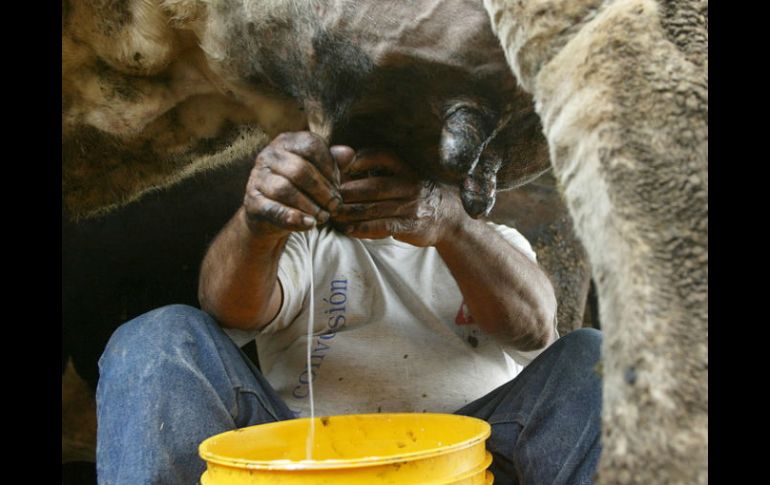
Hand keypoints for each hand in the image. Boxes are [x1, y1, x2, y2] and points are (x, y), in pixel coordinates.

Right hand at [243, 132, 348, 235]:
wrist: (271, 215)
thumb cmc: (300, 188)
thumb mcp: (318, 173)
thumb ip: (333, 162)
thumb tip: (349, 154)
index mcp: (287, 142)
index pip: (312, 146)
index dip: (330, 167)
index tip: (338, 185)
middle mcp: (269, 155)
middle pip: (300, 170)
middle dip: (323, 191)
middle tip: (335, 206)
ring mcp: (257, 178)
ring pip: (285, 189)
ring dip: (310, 206)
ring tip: (323, 216)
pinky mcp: (252, 202)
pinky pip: (273, 210)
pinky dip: (294, 218)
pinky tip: (309, 224)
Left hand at [332, 149, 466, 246]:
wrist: (446, 216)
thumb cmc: (413, 193)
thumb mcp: (401, 173)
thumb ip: (375, 168)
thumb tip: (338, 161)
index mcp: (404, 166)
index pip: (378, 156)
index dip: (355, 161)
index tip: (334, 168)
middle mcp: (409, 183)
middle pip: (371, 186)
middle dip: (346, 192)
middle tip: (325, 197)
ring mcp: (410, 205)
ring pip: (374, 208)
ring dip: (349, 213)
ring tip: (330, 215)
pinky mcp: (410, 226)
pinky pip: (382, 227)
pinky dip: (362, 229)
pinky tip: (347, 229)